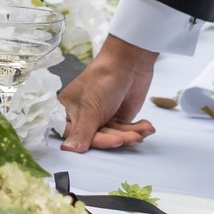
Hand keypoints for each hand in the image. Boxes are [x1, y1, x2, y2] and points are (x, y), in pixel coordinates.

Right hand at [59, 37, 158, 151]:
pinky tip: (146, 126)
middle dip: (118, 137)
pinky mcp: (116, 119)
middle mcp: (81, 118)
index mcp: (66, 112)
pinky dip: (137, 130)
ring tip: (143, 129)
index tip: (112, 141)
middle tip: (133, 136)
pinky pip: (124, 132)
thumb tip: (67, 149)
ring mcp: (100, 119)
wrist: (129, 64)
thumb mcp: (90, 108)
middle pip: (97, 139)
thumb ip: (81, 132)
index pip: (76, 137)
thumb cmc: (102, 80)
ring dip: (131, 134)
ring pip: (113, 137)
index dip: (94, 141)